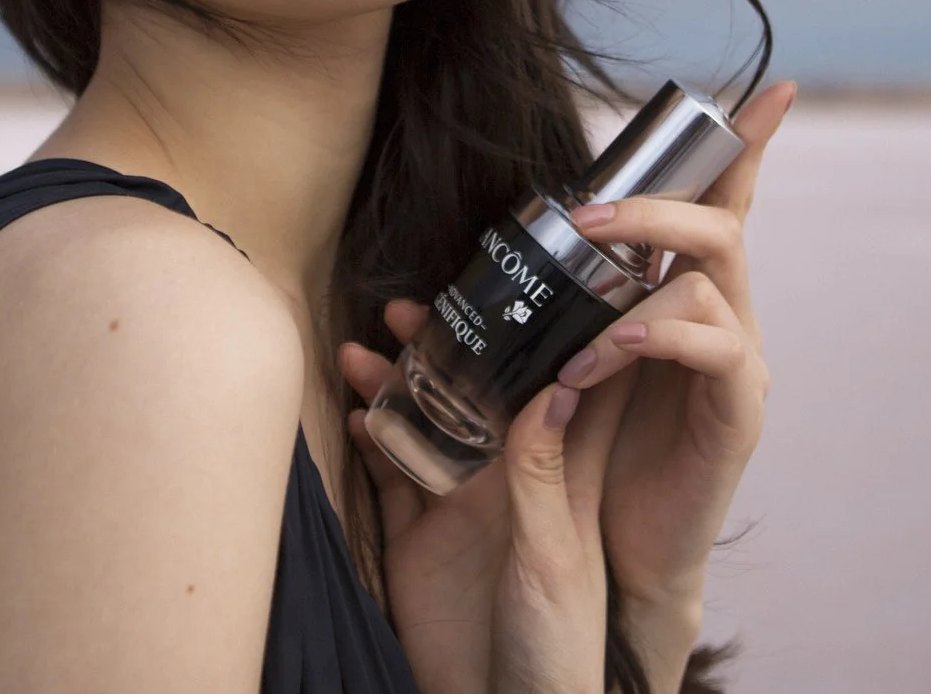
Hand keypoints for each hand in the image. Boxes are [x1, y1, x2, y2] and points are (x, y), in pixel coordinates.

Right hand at [338, 313, 634, 693]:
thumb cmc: (559, 648)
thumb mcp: (554, 556)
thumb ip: (544, 473)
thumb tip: (553, 384)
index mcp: (566, 478)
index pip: (574, 390)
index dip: (561, 336)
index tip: (538, 281)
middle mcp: (514, 480)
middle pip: (482, 393)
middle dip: (450, 347)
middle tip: (416, 305)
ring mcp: (464, 507)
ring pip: (429, 424)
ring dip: (398, 386)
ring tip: (363, 347)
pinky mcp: (422, 541)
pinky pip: (392, 476)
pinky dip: (373, 442)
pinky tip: (356, 415)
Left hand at [554, 80, 793, 667]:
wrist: (621, 557)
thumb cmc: (587, 457)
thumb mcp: (545, 375)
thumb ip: (510, 334)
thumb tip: (412, 304)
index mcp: (684, 296)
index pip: (720, 207)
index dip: (746, 147)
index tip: (775, 89)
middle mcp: (723, 318)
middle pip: (719, 225)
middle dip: (655, 205)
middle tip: (587, 212)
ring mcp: (739, 363)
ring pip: (715, 277)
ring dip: (637, 286)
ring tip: (575, 339)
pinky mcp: (740, 412)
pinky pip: (715, 346)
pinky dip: (657, 337)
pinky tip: (604, 357)